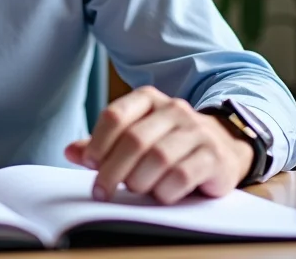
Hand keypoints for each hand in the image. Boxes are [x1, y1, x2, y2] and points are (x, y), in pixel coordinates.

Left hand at [65, 86, 254, 204]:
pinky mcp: (214, 156)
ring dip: (139, 180)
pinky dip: (164, 191)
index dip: (98, 143)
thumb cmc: (170, 143)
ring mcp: (196, 131)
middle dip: (113, 170)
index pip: (115, 115)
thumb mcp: (137, 136)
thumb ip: (104, 144)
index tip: (90, 165)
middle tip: (102, 191)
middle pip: (134, 139)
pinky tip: (160, 195)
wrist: (224, 146)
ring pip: (158, 157)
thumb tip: (71, 151)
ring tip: (134, 190)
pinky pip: (182, 175)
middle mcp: (174, 109)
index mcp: (149, 99)